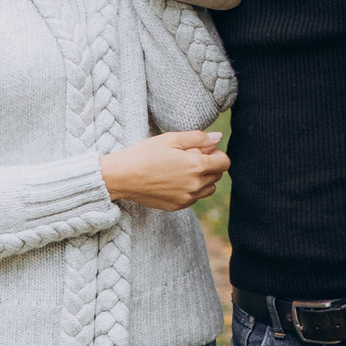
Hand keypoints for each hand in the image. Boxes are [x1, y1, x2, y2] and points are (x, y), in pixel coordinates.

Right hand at [100, 130, 228, 210]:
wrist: (121, 177)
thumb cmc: (145, 154)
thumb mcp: (172, 138)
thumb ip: (199, 138)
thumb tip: (218, 138)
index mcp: (197, 166)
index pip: (224, 163)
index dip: (216, 153)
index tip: (203, 149)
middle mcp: (195, 186)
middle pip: (217, 176)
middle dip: (209, 165)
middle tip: (189, 157)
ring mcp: (185, 199)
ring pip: (207, 189)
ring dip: (202, 179)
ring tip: (182, 169)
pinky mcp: (176, 207)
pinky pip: (193, 199)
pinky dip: (190, 190)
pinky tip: (173, 180)